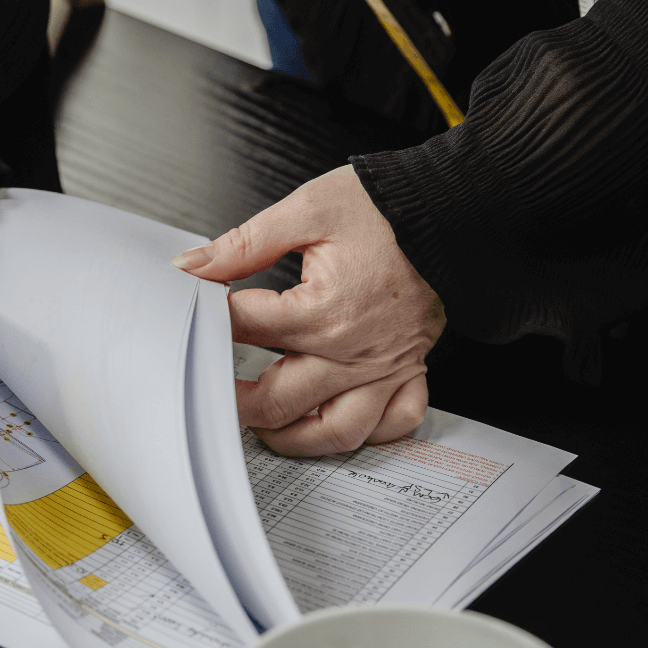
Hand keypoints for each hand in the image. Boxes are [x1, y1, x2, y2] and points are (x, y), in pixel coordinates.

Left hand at [172, 166, 443, 454]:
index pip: (245, 328)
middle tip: (215, 390)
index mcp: (322, 311)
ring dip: (293, 437)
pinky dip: (369, 433)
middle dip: (236, 401)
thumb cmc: (387, 210)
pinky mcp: (411, 370)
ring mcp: (384, 368)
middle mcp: (353, 351)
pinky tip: (339, 424)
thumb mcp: (307, 210)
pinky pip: (394, 422)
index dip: (213, 320)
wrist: (454, 211)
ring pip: (335, 431)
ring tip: (265, 426)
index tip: (200, 314)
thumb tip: (193, 266)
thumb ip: (244, 244)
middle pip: (278, 399)